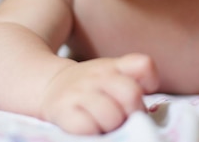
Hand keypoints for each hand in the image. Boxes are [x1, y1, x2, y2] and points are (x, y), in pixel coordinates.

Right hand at [41, 53, 158, 133]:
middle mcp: (98, 76)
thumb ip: (133, 83)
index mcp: (114, 67)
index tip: (142, 94)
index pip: (143, 65)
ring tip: (105, 126)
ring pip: (112, 116)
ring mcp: (79, 92)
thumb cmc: (90, 88)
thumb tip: (144, 115)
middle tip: (124, 119)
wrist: (48, 85)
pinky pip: (86, 127)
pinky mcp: (63, 110)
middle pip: (131, 94)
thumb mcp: (111, 76)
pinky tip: (90, 129)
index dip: (150, 83)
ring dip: (112, 127)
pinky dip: (92, 132)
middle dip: (133, 113)